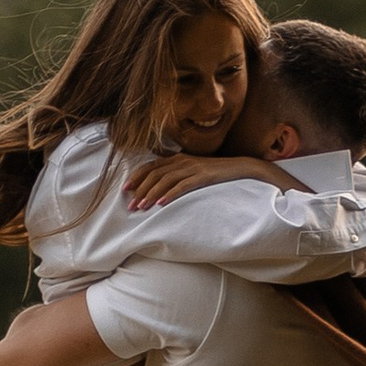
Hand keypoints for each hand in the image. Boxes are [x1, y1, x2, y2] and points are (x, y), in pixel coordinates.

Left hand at [127, 152, 292, 208]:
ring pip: (165, 180)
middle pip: (154, 174)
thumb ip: (177, 173)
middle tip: (131, 206)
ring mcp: (192, 168)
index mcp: (177, 158)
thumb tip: (160, 186)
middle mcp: (182, 161)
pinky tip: (161, 204)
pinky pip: (182, 186)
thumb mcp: (193, 169)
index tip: (126, 189)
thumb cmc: (215, 172)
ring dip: (151, 194)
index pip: (151, 166)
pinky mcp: (202, 176)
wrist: (239, 167)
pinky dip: (169, 195)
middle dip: (140, 190)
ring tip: (142, 207)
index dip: (136, 177)